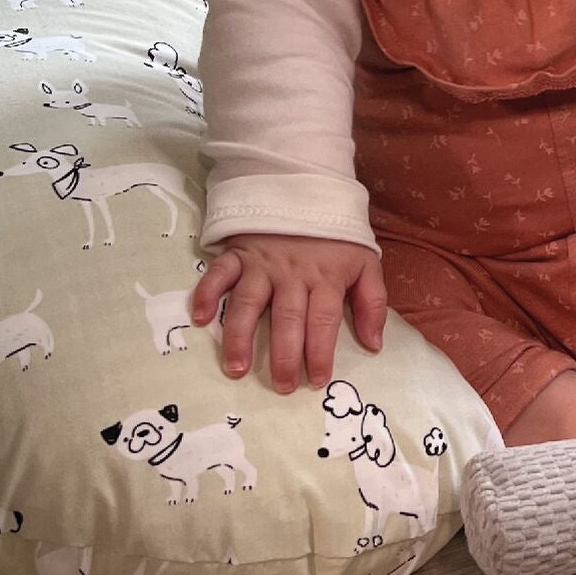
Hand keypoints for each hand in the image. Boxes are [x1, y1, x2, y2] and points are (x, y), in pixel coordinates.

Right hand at [190, 234, 387, 392]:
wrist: (306, 188)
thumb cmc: (336, 235)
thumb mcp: (366, 262)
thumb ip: (372, 303)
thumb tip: (374, 346)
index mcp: (326, 277)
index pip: (324, 320)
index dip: (321, 352)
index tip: (317, 381)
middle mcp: (292, 274)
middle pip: (288, 318)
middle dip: (284, 355)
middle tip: (281, 386)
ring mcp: (261, 264)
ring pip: (248, 303)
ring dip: (241, 336)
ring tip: (236, 368)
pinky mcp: (237, 253)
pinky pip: (218, 274)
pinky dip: (207, 294)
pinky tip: (201, 319)